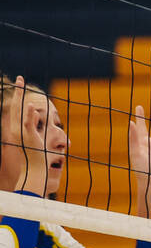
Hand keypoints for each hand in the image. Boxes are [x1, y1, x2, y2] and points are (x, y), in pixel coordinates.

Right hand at [4, 76, 51, 195]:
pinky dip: (28, 114)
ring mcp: (21, 132)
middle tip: (20, 78)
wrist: (36, 169)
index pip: (17, 109)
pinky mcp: (28, 136)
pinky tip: (29, 104)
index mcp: (17, 129)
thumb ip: (35, 126)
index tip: (20, 86)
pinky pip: (27, 123)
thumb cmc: (38, 156)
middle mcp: (16, 129)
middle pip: (16, 106)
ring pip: (19, 110)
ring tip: (21, 82)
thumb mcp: (36, 137)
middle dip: (18, 91)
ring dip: (20, 96)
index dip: (18, 97)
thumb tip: (38, 113)